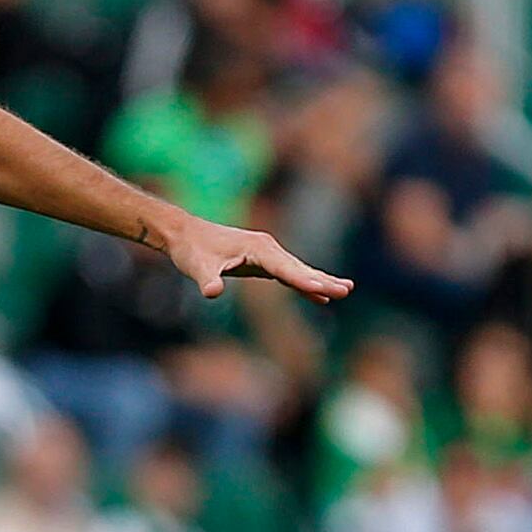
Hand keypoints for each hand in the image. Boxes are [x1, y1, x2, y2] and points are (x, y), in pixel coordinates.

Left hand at [162, 216, 353, 302]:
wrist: (185, 235)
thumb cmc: (191, 250)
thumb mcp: (196, 267)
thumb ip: (207, 280)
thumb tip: (212, 293)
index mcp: (257, 248)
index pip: (284, 268)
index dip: (303, 280)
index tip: (322, 288)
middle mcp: (267, 248)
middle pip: (298, 267)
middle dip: (322, 280)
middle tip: (346, 291)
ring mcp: (267, 253)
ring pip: (297, 270)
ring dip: (320, 280)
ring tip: (345, 290)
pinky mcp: (262, 261)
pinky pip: (288, 274)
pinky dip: (303, 284)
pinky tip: (318, 296)